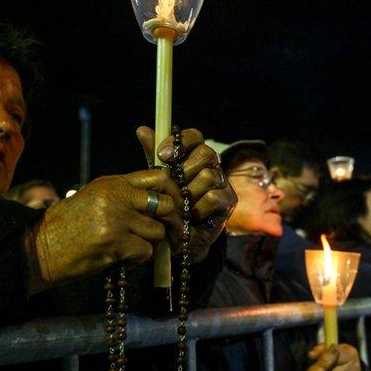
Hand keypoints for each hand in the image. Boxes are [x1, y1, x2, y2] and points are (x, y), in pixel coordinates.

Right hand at [27, 170, 176, 292]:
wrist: (39, 248)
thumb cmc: (66, 227)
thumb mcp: (93, 198)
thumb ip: (123, 196)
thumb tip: (159, 202)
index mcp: (112, 182)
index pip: (158, 177)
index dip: (173, 193)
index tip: (175, 208)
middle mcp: (116, 196)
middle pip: (165, 204)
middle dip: (171, 222)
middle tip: (170, 235)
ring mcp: (116, 218)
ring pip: (157, 231)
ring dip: (150, 244)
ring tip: (133, 248)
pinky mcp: (114, 241)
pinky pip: (145, 251)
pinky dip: (138, 259)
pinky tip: (122, 259)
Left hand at [136, 126, 235, 261]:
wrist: (177, 240)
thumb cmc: (167, 207)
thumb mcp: (157, 180)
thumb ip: (153, 157)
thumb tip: (142, 129)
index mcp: (194, 158)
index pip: (195, 137)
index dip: (181, 142)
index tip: (163, 155)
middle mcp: (211, 167)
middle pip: (206, 153)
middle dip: (185, 169)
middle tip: (172, 184)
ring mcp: (222, 184)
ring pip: (209, 176)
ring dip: (190, 192)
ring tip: (179, 206)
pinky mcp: (228, 202)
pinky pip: (213, 197)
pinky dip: (197, 208)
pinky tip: (189, 217)